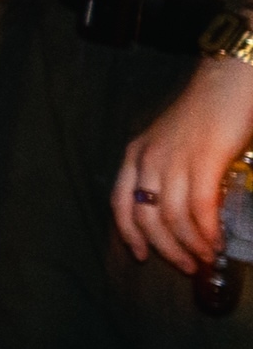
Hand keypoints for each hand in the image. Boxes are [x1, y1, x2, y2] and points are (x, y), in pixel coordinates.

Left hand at [114, 55, 249, 274]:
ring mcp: (173, 159)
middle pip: (146, 217)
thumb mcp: (174, 143)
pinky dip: (207, 230)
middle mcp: (147, 159)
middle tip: (186, 266)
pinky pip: (199, 207)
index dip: (129, 233)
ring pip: (172, 217)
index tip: (141, 255)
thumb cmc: (206, 114)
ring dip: (190, 244)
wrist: (229, 81)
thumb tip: (184, 216)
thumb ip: (171, 174)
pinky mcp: (203, 160)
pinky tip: (217, 242)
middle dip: (165, 248)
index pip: (120, 202)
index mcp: (135, 154)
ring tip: (206, 258)